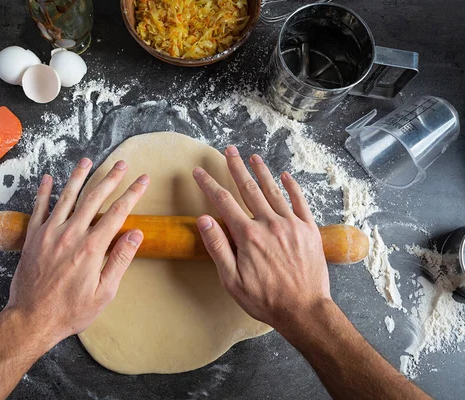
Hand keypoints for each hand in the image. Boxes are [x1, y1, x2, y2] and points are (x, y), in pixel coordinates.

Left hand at [5, 158, 148, 349]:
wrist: (32, 319)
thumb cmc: (71, 311)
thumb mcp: (104, 292)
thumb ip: (120, 260)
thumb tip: (136, 235)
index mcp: (92, 247)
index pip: (118, 212)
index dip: (133, 193)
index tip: (143, 180)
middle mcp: (71, 234)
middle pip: (94, 197)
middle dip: (111, 178)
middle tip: (121, 164)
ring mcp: (50, 233)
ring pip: (67, 196)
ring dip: (79, 176)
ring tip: (88, 160)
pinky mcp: (33, 237)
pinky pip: (39, 207)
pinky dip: (44, 191)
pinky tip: (49, 178)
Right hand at [192, 146, 330, 330]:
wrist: (304, 311)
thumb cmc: (265, 299)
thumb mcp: (232, 280)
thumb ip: (218, 247)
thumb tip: (204, 219)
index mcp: (248, 235)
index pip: (223, 202)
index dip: (209, 184)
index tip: (199, 172)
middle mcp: (270, 223)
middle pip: (249, 189)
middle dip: (236, 167)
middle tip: (229, 150)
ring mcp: (292, 225)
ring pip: (273, 191)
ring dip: (262, 172)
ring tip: (253, 156)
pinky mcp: (309, 230)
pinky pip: (300, 202)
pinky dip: (292, 187)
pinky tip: (285, 176)